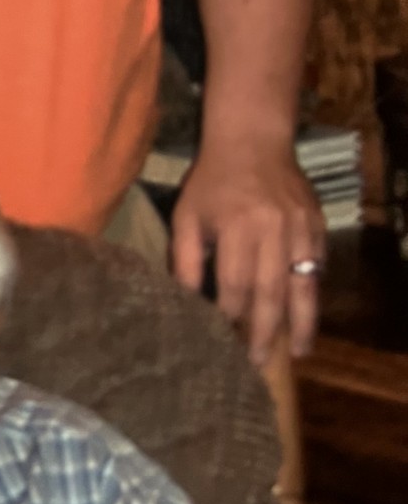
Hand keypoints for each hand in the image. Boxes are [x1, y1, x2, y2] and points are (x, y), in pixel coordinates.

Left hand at [171, 136, 324, 363]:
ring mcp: (301, 228)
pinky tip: (305, 314)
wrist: (253, 141)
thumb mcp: (187, 215)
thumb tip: (186, 302)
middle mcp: (273, 230)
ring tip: (297, 353)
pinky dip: (312, 292)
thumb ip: (185, 259)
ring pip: (303, 284)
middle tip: (258, 362)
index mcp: (237, 227)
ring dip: (300, 322)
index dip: (229, 315)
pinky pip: (318, 266)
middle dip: (264, 330)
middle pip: (271, 291)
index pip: (236, 283)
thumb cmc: (212, 182)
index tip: (222, 340)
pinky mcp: (318, 224)